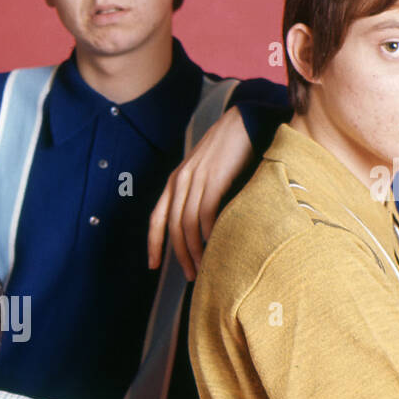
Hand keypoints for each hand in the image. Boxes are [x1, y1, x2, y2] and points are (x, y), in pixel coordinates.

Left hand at [147, 105, 253, 278]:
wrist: (244, 122)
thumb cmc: (228, 152)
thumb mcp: (204, 173)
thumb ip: (198, 196)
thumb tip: (201, 229)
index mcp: (174, 182)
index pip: (156, 218)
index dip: (153, 244)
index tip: (153, 266)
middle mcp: (181, 181)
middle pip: (174, 227)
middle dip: (180, 255)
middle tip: (192, 275)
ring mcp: (197, 179)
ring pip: (189, 224)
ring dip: (195, 249)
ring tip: (204, 267)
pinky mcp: (215, 178)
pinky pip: (207, 212)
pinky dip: (209, 232)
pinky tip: (215, 245)